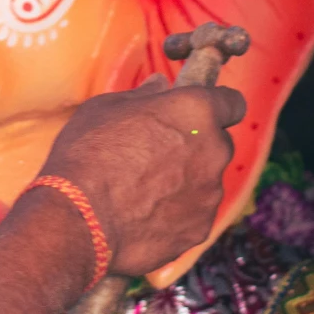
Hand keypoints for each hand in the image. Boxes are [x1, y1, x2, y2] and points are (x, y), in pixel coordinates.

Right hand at [40, 76, 241, 277]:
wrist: (80, 219)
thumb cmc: (89, 153)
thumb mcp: (106, 107)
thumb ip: (144, 95)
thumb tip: (161, 85)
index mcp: (196, 111)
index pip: (232, 102)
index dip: (217, 106)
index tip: (198, 111)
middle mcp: (214, 150)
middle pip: (218, 143)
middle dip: (197, 145)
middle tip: (157, 152)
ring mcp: (210, 193)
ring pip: (207, 180)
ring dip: (187, 180)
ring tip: (144, 189)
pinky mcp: (200, 228)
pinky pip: (195, 213)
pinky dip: (177, 211)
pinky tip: (144, 214)